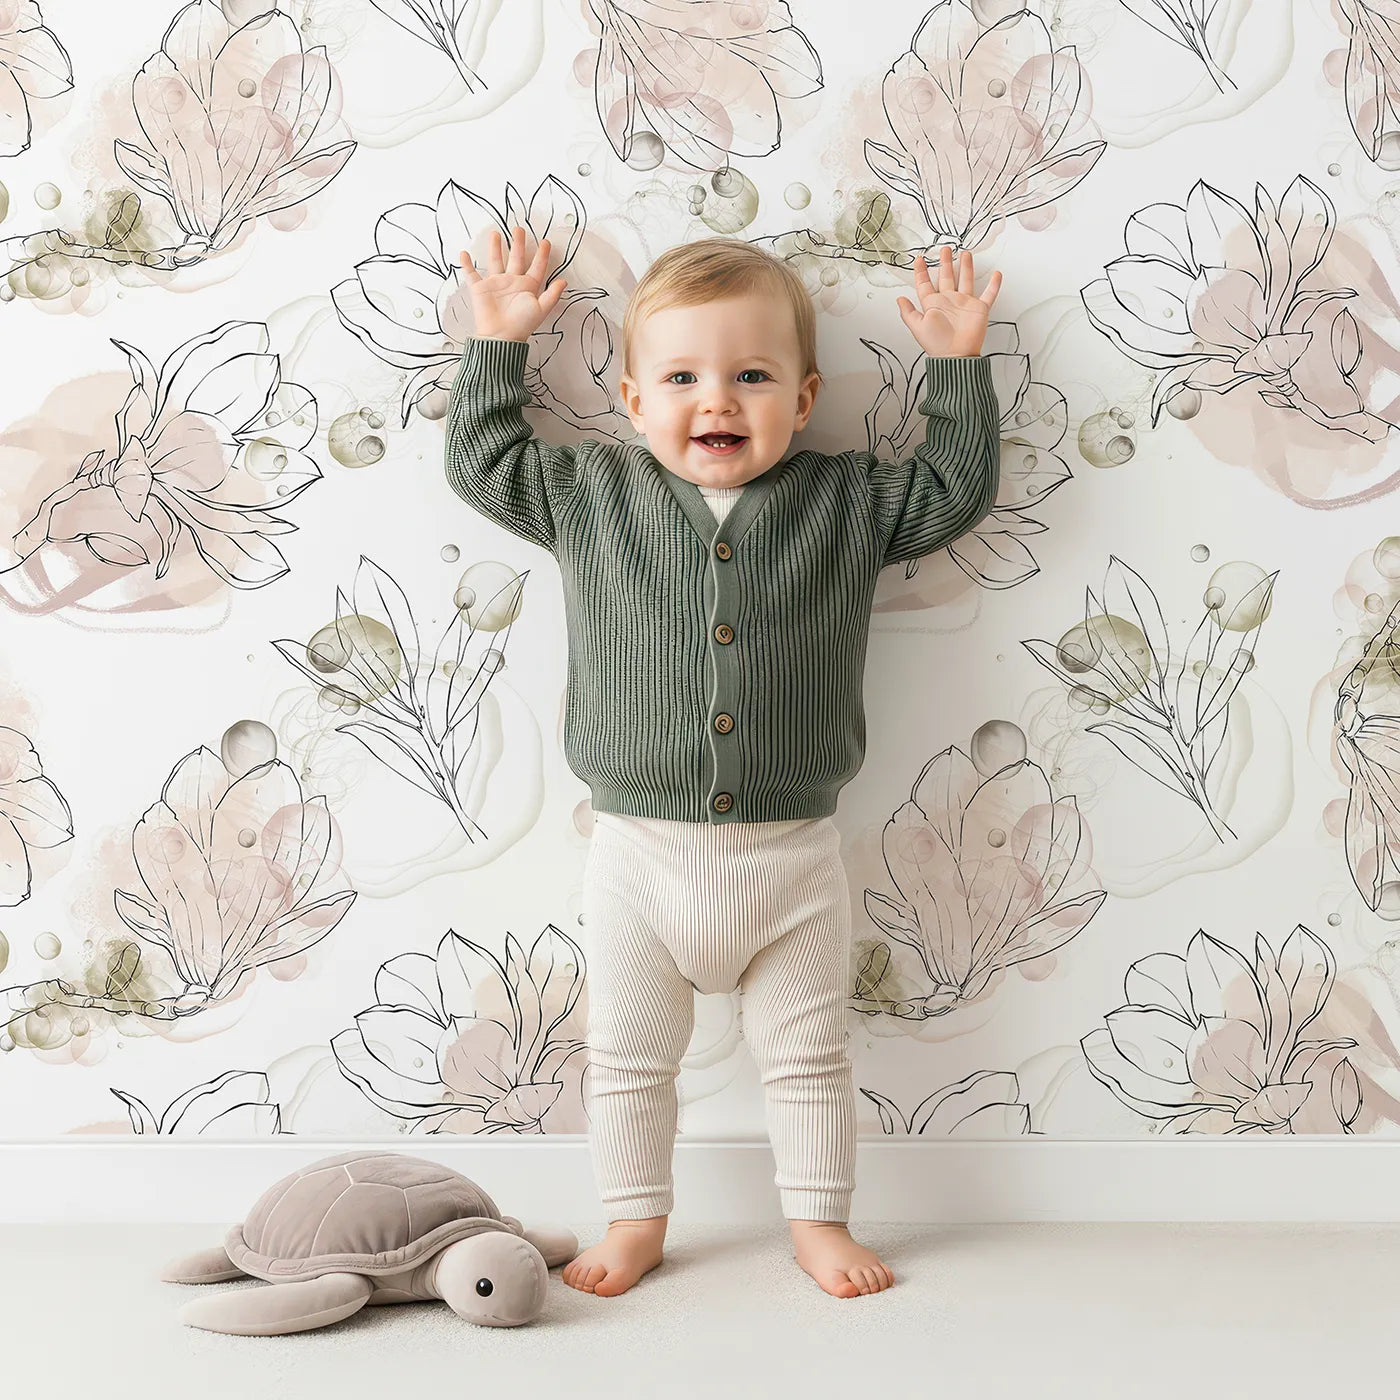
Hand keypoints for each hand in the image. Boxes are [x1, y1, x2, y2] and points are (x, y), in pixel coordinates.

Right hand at [457, 225, 566, 341]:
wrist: (501, 336)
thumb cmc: (521, 325)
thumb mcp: (541, 309)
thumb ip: (552, 295)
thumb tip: (564, 282)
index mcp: (527, 286)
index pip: (537, 267)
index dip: (542, 255)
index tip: (546, 242)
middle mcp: (512, 282)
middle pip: (516, 258)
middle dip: (518, 243)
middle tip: (519, 229)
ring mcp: (496, 284)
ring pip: (495, 261)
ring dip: (495, 248)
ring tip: (496, 234)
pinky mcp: (481, 289)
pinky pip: (471, 275)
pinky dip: (466, 265)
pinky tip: (464, 254)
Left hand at [896, 246, 1000, 356]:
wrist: (956, 355)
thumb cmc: (937, 344)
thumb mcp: (917, 327)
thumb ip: (908, 312)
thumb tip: (899, 299)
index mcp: (933, 304)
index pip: (925, 284)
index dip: (921, 272)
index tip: (919, 259)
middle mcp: (949, 301)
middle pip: (946, 277)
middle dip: (945, 263)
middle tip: (944, 249)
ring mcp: (964, 303)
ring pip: (965, 280)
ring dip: (966, 267)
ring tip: (965, 254)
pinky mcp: (979, 308)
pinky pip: (989, 294)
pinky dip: (994, 285)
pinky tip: (996, 274)